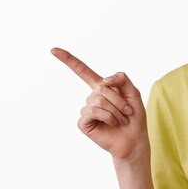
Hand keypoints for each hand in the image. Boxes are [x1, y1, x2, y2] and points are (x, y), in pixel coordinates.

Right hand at [51, 47, 148, 161]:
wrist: (134, 139)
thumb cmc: (133, 116)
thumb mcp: (133, 92)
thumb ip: (121, 79)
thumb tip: (103, 81)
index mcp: (102, 88)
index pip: (83, 71)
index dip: (68, 60)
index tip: (53, 50)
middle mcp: (92, 97)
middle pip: (102, 87)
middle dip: (120, 100)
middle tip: (127, 112)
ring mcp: (86, 109)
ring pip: (99, 100)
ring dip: (116, 110)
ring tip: (121, 119)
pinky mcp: (84, 122)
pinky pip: (93, 111)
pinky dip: (108, 116)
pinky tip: (111, 124)